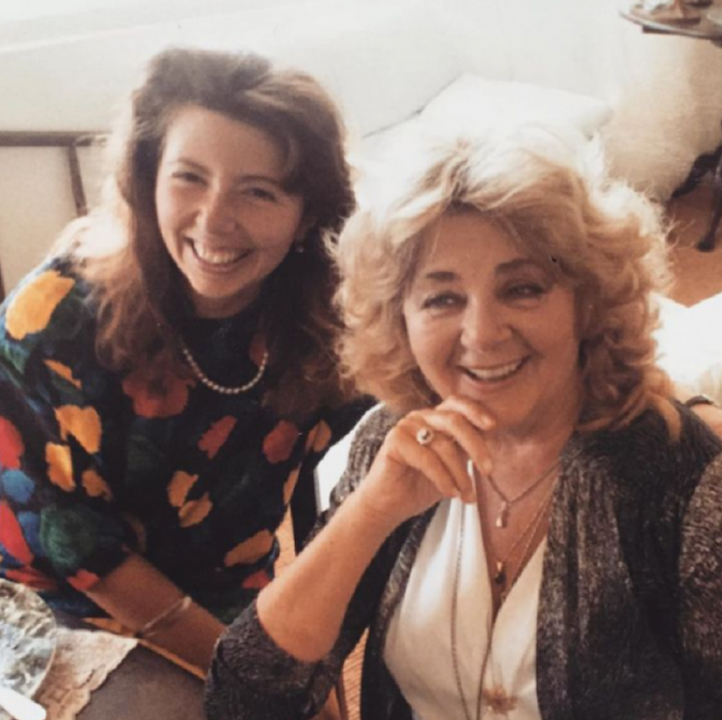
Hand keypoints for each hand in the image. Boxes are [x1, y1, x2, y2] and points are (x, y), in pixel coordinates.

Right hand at [356, 395, 494, 528]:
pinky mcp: (394, 441)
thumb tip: (492, 437)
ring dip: (461, 474)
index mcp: (434, 418)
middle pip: (454, 420)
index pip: (457, 403)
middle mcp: (419, 417)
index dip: (476, 410)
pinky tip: (450, 494)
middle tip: (488, 470)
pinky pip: (427, 458)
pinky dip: (443, 478)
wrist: (388, 505)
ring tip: (467, 496)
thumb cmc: (420, 485)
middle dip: (476, 446)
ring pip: (443, 444)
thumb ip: (466, 449)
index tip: (493, 426)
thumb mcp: (451, 465)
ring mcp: (405, 426)